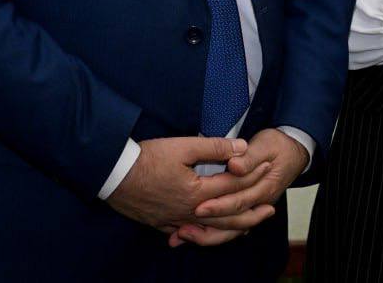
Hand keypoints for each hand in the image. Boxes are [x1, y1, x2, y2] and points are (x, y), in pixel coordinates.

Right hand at [106, 136, 270, 234]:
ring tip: (247, 226)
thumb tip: (241, 148)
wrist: (113, 174)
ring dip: (232, 228)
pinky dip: (204, 235)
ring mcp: (175, 220)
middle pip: (228, 216)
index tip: (269, 167)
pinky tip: (209, 233)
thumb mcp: (182, 146)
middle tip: (270, 209)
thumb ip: (214, 147)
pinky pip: (188, 234)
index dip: (254, 175)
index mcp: (198, 191)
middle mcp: (190, 211)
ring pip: (211, 230)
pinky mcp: (162, 223)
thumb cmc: (147, 158)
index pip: (234, 185)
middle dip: (252, 212)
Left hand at [167, 128, 309, 247]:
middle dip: (206, 227)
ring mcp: (254, 208)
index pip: (239, 201)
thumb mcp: (265, 145)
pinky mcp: (246, 209)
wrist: (293, 151)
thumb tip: (235, 166)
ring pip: (230, 231)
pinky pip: (229, 228)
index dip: (218, 205)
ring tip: (182, 234)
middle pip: (233, 222)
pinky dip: (210, 233)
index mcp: (264, 188)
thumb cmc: (277, 145)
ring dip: (206, 235)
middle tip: (183, 228)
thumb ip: (249, 157)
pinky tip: (190, 234)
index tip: (198, 207)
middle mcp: (259, 203)